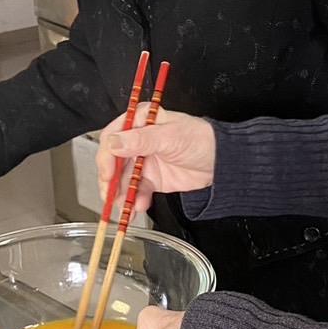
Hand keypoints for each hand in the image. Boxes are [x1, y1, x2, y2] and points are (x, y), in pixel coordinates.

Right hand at [96, 109, 215, 214]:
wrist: (221, 162)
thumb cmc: (200, 139)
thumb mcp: (169, 137)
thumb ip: (141, 140)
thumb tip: (114, 143)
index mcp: (139, 122)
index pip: (112, 138)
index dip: (106, 157)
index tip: (107, 174)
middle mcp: (137, 141)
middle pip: (113, 162)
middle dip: (110, 181)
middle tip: (110, 196)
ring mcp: (142, 161)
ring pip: (122, 180)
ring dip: (121, 194)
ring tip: (124, 206)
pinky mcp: (151, 179)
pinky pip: (137, 191)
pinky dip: (136, 200)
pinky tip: (138, 206)